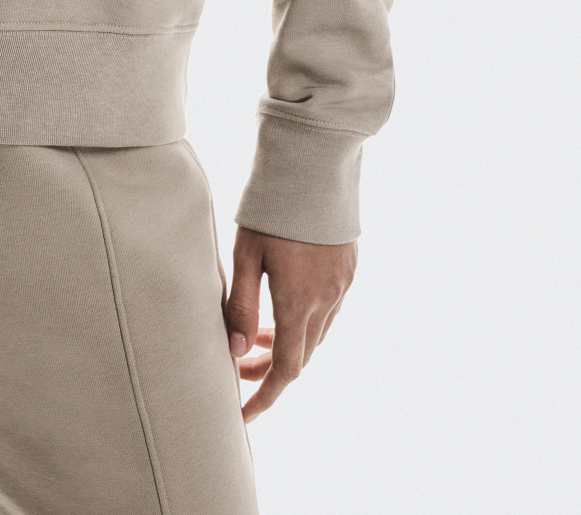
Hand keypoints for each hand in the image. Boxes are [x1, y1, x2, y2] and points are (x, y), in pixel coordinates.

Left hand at [225, 226, 355, 422]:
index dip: (263, 395)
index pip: (284, 369)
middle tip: (237, 367)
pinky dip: (304, 322)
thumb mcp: (246, 254)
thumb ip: (241, 305)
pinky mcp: (348, 270)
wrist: (315, 166)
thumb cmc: (271, 207)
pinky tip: (283, 307)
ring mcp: (342, 286)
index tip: (243, 414)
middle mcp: (326, 301)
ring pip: (315, 336)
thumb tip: (232, 351)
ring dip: (287, 344)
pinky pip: (328, 312)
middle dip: (268, 370)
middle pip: (300, 357)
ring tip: (253, 335)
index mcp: (299, 302)